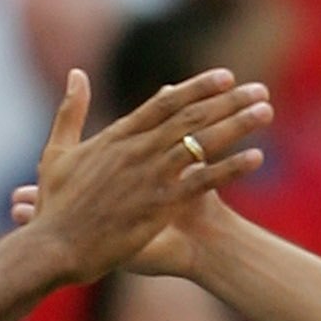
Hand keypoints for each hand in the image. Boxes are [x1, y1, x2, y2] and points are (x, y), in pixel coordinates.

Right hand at [26, 68, 269, 282]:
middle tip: (260, 88)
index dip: (198, 88)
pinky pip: (203, 181)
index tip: (225, 77)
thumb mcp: (57, 151)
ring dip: (238, 125)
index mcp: (117, 136)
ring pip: (202, 142)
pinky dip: (231, 168)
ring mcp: (151, 176)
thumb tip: (76, 74)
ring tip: (266, 111)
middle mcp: (138, 150)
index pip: (165, 103)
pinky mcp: (159, 205)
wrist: (54, 247)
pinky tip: (256, 158)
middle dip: (229, 101)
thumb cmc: (54, 205)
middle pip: (192, 116)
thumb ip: (70, 110)